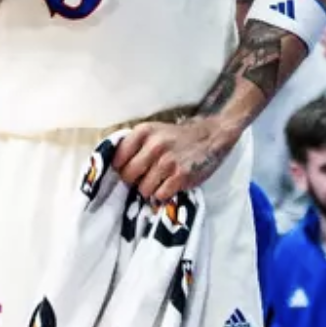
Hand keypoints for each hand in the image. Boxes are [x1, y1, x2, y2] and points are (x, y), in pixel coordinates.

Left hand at [112, 117, 230, 199]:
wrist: (211, 137)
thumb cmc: (178, 137)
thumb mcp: (154, 131)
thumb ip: (135, 144)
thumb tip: (115, 166)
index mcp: (143, 132)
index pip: (117, 158)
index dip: (120, 168)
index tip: (127, 170)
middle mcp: (154, 145)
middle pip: (128, 176)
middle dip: (133, 181)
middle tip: (142, 179)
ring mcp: (167, 162)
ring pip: (143, 189)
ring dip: (149, 189)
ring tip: (158, 181)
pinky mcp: (181, 177)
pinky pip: (159, 195)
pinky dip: (162, 194)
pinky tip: (168, 185)